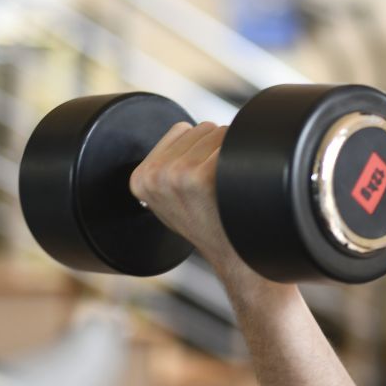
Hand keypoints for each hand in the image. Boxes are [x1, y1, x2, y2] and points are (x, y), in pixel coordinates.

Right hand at [128, 121, 243, 273]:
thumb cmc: (209, 226)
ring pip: (220, 132)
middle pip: (202, 129)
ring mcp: (179, 175)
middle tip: (219, 186)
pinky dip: (245, 157)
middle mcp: (156, 176)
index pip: (181, 130)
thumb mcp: (170, 201)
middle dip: (214, 150)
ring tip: (228, 185)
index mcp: (141, 179)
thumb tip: (185, 133)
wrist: (235, 257)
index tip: (201, 181)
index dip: (199, 151)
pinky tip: (240, 183)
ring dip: (230, 152)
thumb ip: (165, 169)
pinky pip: (233, 142)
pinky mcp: (204, 176)